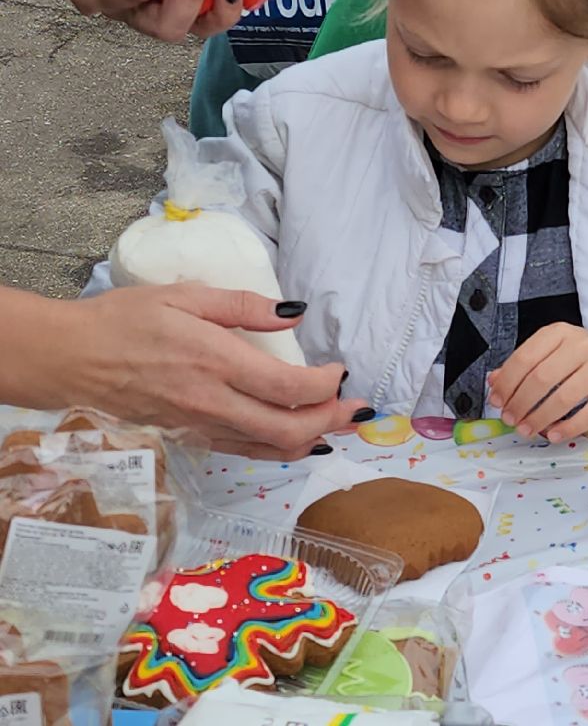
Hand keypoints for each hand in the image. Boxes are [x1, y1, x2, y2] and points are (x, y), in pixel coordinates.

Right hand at [27, 285, 362, 460]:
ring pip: (267, 447)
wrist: (71, 359)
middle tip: (358, 407)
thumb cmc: (125, 320)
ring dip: (312, 439)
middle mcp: (212, 401)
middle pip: (287, 428)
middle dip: (332, 420)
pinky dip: (277, 448)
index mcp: (215, 362)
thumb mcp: (185, 296)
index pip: (288, 388)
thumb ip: (243, 305)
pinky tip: (297, 440)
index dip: (326, 386)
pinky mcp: (189, 436)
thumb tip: (294, 312)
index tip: (341, 370)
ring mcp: (200, 425)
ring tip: (341, 425)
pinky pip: (243, 450)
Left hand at [489, 324, 587, 441]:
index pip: (525, 357)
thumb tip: (494, 382)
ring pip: (565, 397)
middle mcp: (582, 345)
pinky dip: (569, 427)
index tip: (497, 402)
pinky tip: (554, 435)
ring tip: (527, 430)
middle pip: (542, 378)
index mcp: (560, 333)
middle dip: (520, 404)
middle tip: (510, 420)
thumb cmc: (586, 357)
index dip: (507, 384)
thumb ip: (524, 365)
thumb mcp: (554, 352)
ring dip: (540, 418)